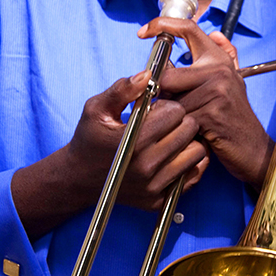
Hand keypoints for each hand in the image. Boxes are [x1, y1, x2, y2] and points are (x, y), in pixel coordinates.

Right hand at [12, 69, 208, 240]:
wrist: (78, 178)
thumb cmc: (89, 138)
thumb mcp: (97, 108)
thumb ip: (123, 89)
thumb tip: (148, 75)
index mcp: (135, 141)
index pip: (175, 112)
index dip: (167, 105)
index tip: (155, 110)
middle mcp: (147, 166)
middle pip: (190, 130)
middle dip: (180, 120)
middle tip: (163, 122)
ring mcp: (155, 186)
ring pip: (197, 153)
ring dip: (187, 141)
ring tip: (169, 138)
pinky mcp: (159, 200)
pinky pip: (194, 176)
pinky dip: (188, 163)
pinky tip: (172, 155)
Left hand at [138, 19, 273, 190]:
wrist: (253, 148)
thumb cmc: (236, 115)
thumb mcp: (234, 80)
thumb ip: (226, 54)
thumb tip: (215, 34)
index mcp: (218, 58)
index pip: (188, 28)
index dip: (162, 25)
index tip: (142, 31)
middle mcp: (219, 69)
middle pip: (167, 75)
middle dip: (163, 95)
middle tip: (172, 107)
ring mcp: (216, 90)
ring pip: (170, 99)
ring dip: (170, 115)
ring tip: (185, 121)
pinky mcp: (211, 112)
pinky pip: (178, 117)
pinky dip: (178, 128)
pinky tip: (191, 132)